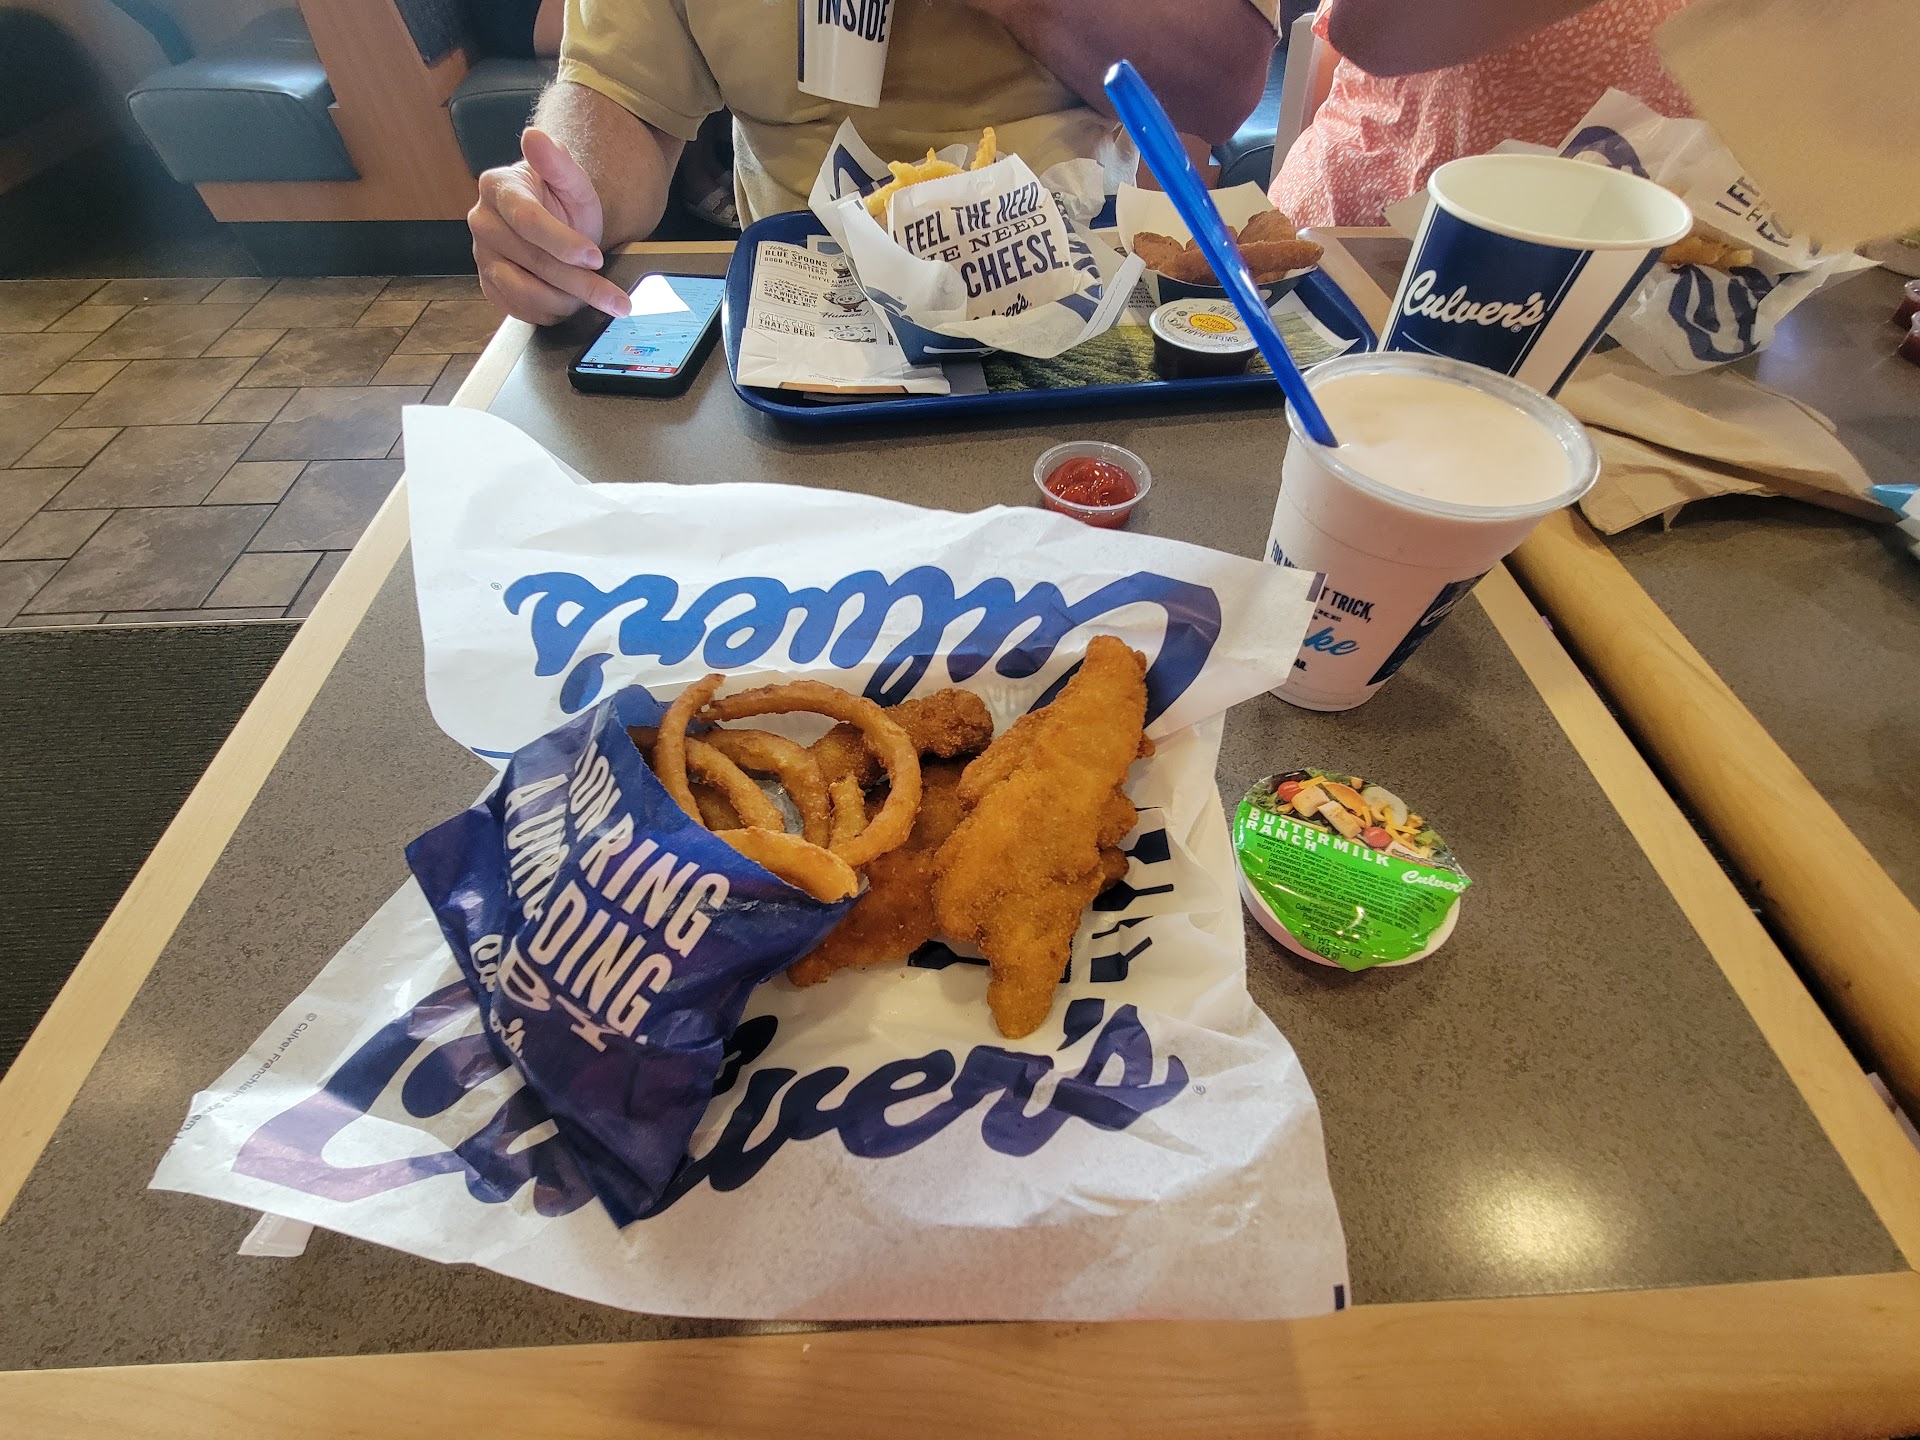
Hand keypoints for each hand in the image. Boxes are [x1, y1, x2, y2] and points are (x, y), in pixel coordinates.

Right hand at [471, 128, 632, 324]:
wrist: (554, 222)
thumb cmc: (562, 200)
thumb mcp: (571, 179)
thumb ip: (557, 161)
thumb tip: (535, 136)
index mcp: (498, 188)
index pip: (528, 221)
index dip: (564, 243)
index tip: (595, 257)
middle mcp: (483, 222)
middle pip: (533, 261)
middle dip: (580, 283)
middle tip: (616, 299)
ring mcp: (483, 256)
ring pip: (525, 292)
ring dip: (567, 301)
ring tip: (595, 298)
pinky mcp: (490, 285)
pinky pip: (518, 309)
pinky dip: (551, 312)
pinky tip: (571, 303)